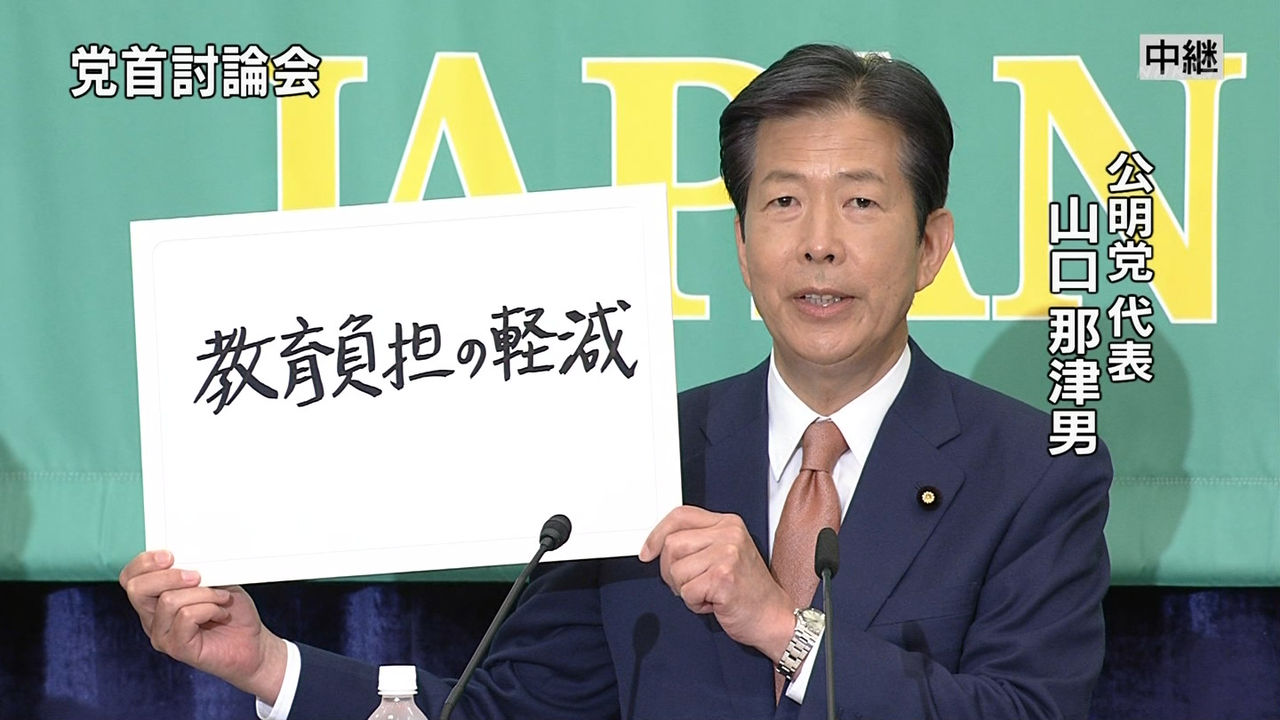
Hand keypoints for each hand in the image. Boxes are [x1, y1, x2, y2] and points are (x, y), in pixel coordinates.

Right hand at [119, 550, 286, 702]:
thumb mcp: (214, 580)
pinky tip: (221, 613)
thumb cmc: (232, 611)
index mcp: (155, 599)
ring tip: (222, 599)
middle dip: (170, 575)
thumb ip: (196, 568)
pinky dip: (209, 608)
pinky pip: (186, 617)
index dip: (144, 563)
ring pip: (168, 600)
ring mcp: (162, 635)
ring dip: (203, 594)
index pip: (130, 578)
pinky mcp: (177, 648)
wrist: (252, 643)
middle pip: (137, 589)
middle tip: (198, 576)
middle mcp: (152, 618)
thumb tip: (188, 557)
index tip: (170, 555)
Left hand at [639, 506, 795, 659]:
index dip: (657, 535)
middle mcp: (729, 534)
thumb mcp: (725, 554)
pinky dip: (694, 604)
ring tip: (707, 593)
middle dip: (671, 570)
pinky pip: (687, 591)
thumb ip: (698, 542)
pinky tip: (714, 602)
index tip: (647, 552)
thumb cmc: (747, 591)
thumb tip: (658, 544)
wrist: (773, 617)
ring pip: (676, 569)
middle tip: (691, 584)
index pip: (680, 515)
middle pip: (672, 544)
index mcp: (728, 524)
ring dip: (685, 589)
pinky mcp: (724, 577)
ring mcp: (728, 554)